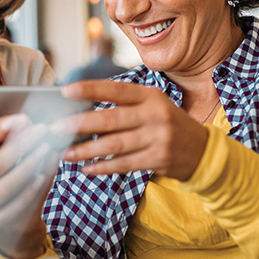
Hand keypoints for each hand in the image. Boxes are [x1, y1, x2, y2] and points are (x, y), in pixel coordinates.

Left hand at [57, 80, 209, 180]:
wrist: (203, 151)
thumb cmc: (168, 124)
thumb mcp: (152, 106)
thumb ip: (125, 106)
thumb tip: (82, 111)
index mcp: (150, 95)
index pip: (116, 90)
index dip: (90, 89)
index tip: (66, 91)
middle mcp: (155, 114)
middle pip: (111, 120)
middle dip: (80, 124)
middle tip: (56, 128)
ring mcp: (159, 137)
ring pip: (115, 145)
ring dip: (87, 151)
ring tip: (66, 153)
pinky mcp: (159, 159)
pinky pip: (125, 164)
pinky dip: (104, 167)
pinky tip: (87, 168)